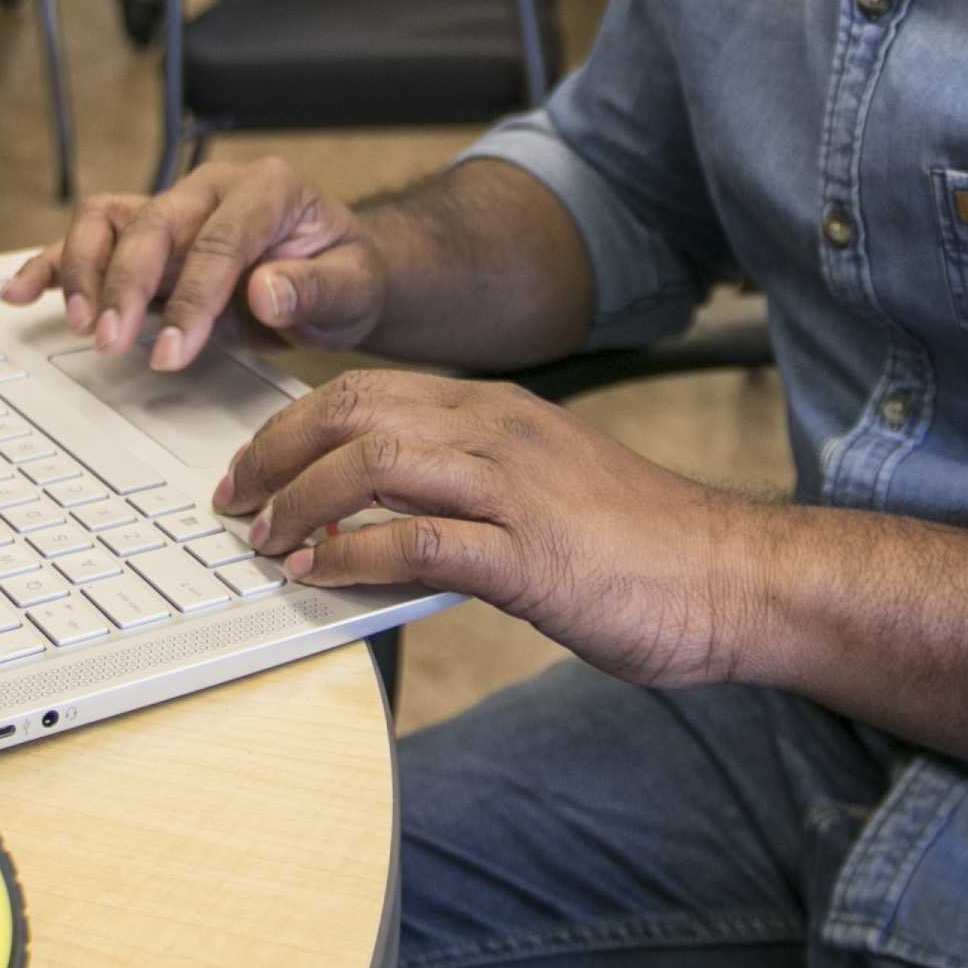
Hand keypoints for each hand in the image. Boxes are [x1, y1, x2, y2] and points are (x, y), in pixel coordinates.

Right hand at [0, 158, 386, 371]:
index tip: (175, 349)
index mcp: (269, 189)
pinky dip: (54, 264)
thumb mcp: (354, 287)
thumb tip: (265, 290)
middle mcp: (213, 190)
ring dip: (84, 272)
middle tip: (112, 341)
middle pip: (153, 225)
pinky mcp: (149, 238)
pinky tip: (23, 291)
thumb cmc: (345, 274)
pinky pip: (92, 240)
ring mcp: (176, 211)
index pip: (219, 238)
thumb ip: (316, 288)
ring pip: (109, 221)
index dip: (192, 295)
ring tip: (82, 325)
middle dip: (126, 285)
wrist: (336, 273)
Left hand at [215, 372, 770, 689]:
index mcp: (498, 410)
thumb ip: (465, 489)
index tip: (253, 467)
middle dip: (275, 455)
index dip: (293, 425)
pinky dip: (353, 557)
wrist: (730, 578)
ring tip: (269, 543)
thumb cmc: (639, 544)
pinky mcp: (530, 558)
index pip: (367, 389)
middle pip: (352, 412)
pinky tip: (323, 578)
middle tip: (236, 503)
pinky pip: (418, 542)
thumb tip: (377, 519)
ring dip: (301, 503)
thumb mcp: (541, 489)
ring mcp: (515, 490)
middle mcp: (499, 432)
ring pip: (373, 464)